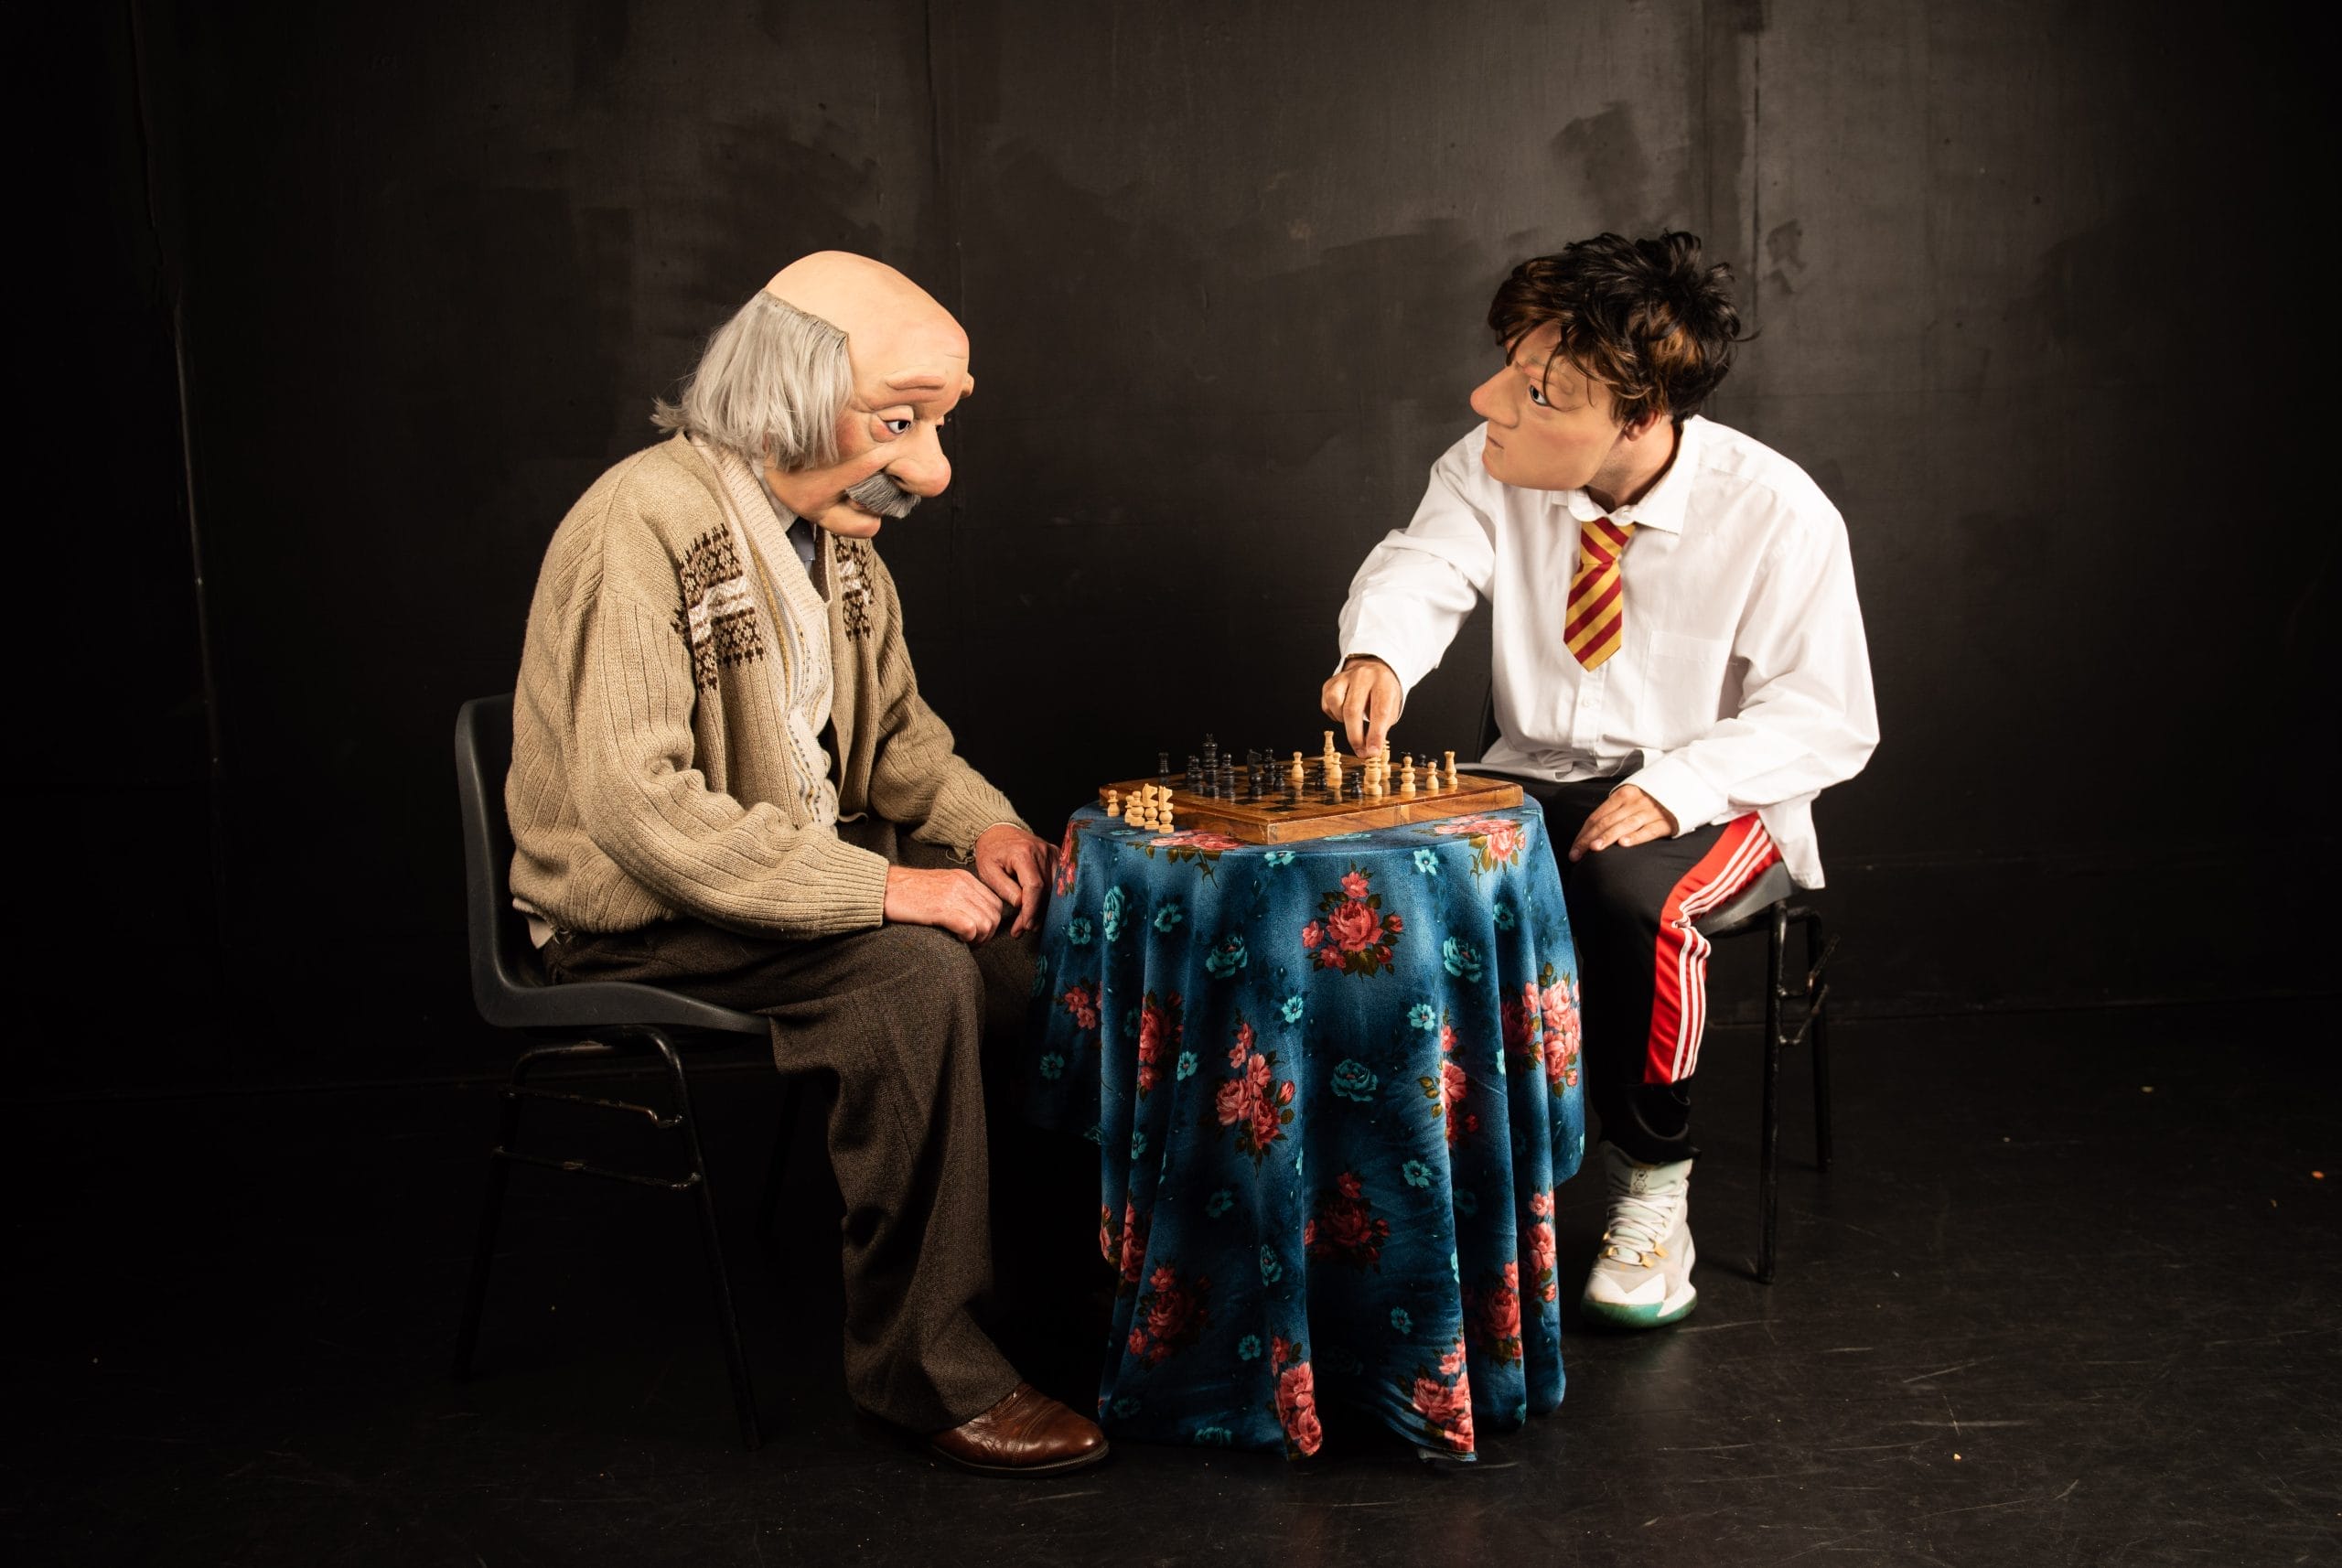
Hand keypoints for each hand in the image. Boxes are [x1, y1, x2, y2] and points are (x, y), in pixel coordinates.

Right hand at [883, 865, 1002, 943]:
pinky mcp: (941, 909)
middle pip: (994, 915)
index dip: (991, 922)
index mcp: (964, 877)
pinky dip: (968, 939)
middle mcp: (962, 884)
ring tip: (964, 943)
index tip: (978, 933)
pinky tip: (957, 939)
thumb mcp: (940, 884)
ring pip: (986, 923)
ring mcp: (953, 896)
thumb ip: (959, 894)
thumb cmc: (906, 891)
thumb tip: (974, 914)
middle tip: (972, 942)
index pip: (995, 902)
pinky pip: (971, 928)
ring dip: (979, 939)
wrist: (882, 887)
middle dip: (988, 934)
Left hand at [973, 823, 1056, 938]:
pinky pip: (1057, 882)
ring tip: (1028, 923)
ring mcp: (1052, 853)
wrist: (999, 832)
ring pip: (1053, 889)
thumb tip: (1021, 904)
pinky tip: (1038, 910)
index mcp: (1023, 853)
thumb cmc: (991, 852)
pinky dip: (1048, 898)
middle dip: (1034, 914)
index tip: (1025, 925)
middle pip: (1045, 890)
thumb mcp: (988, 871)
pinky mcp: (1056, 856)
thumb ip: (1004, 888)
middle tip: (1021, 929)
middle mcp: (1042, 851)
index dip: (1031, 909)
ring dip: (1042, 909)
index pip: (1034, 886)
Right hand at [1319, 655, 1403, 757]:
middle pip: (1353, 710)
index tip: (1372, 752)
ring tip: (1353, 723)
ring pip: (1336, 705)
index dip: (1375, 734)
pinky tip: (1344, 713)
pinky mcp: (1331, 682)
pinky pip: (1327, 705)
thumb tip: (1371, 749)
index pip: (1379, 711)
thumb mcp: (1391, 706)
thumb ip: (1382, 727)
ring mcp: (1344, 677)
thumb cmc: (1383, 691)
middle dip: (1355, 736)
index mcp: (1383, 682)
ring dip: (1343, 721)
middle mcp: (1363, 676)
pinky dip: (1335, 715)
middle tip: (1360, 752)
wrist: (1373, 668)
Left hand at [1568, 785, 1678, 861]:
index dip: (1583, 833)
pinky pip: (1649, 830)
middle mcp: (1634, 802)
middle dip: (1589, 839)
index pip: (1597, 816)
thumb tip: (1593, 832)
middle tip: (1577, 855)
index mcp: (1622, 795)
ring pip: (1624, 825)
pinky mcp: (1666, 821)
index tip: (1574, 849)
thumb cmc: (1653, 797)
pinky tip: (1624, 844)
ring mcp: (1650, 811)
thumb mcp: (1632, 798)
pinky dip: (1636, 836)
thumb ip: (1615, 811)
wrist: (1687, 786)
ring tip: (1594, 848)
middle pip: (1606, 822)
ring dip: (1608, 837)